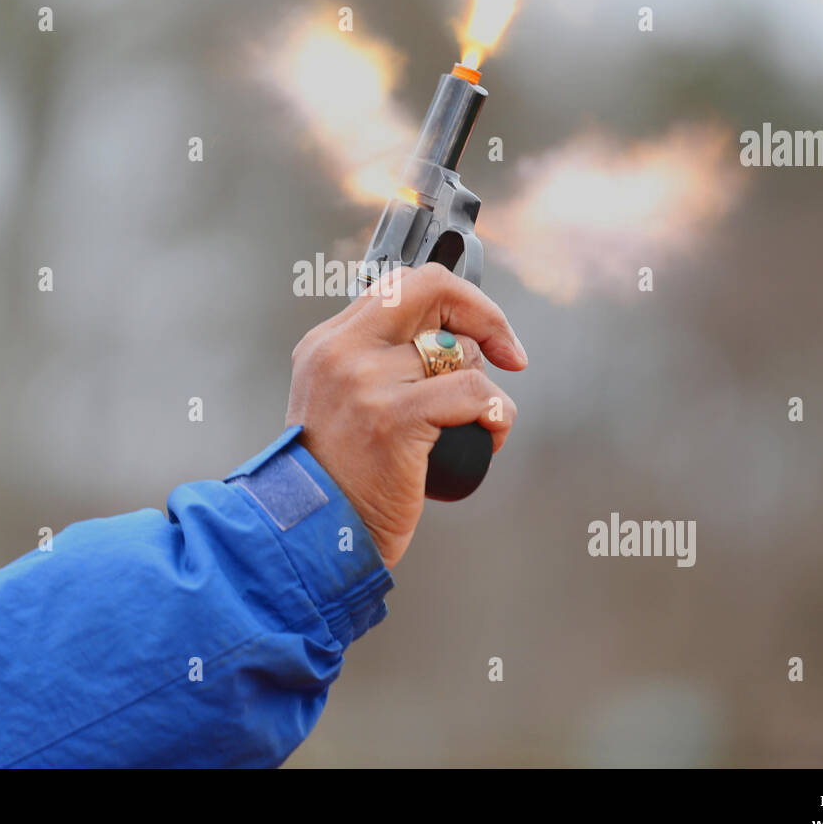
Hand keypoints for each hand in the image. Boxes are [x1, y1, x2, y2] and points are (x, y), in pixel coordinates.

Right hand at [285, 262, 526, 567]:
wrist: (314, 537)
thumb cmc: (338, 481)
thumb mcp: (338, 404)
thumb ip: (374, 365)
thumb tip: (450, 343)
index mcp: (327, 344)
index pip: (401, 285)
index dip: (454, 299)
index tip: (484, 331)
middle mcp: (341, 352)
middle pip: (430, 289)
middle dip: (485, 315)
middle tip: (508, 355)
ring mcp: (365, 381)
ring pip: (462, 353)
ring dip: (488, 391)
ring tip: (476, 426)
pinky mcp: (393, 417)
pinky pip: (473, 392)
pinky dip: (497, 414)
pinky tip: (489, 436)